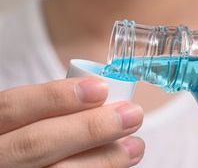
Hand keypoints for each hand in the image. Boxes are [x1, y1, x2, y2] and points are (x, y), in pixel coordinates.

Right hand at [0, 77, 144, 167]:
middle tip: (131, 114)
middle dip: (90, 127)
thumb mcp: (18, 118)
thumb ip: (44, 110)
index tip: (100, 88)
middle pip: (38, 143)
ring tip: (135, 146)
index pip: (14, 106)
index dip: (57, 96)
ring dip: (104, 159)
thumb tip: (94, 95)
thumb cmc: (18, 133)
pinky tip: (117, 166)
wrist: (10, 162)